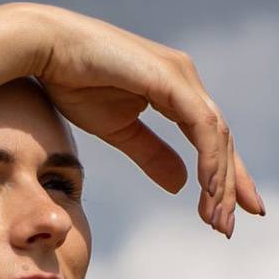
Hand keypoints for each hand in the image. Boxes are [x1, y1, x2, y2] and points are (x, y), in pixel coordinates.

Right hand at [18, 3, 262, 236]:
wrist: (47, 49)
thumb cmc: (74, 83)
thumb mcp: (120, 131)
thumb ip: (151, 155)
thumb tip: (182, 185)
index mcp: (176, 92)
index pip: (211, 140)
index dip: (226, 177)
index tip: (231, 213)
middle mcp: (185, 80)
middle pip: (221, 141)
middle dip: (230, 188)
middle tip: (227, 229)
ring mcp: (180, 77)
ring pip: (216, 136)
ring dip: (220, 182)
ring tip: (218, 221)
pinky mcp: (170, 78)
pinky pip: (200, 126)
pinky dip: (208, 159)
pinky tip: (208, 190)